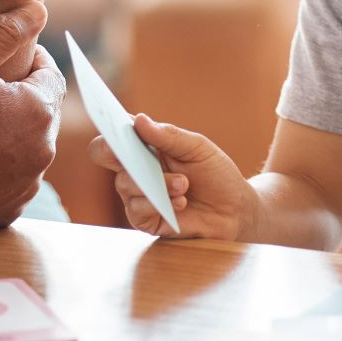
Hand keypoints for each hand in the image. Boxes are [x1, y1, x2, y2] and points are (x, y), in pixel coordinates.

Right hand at [0, 2, 64, 235]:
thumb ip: (4, 32)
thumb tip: (38, 10)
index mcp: (39, 111)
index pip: (50, 75)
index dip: (33, 61)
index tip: (14, 57)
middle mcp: (42, 151)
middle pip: (43, 113)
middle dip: (24, 97)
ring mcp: (25, 185)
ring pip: (28, 150)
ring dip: (14, 135)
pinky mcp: (5, 211)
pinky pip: (11, 183)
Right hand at [88, 114, 255, 239]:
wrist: (235, 209)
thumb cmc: (215, 173)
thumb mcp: (197, 147)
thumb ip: (169, 136)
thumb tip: (138, 120)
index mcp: (145, 146)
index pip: (116, 133)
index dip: (108, 126)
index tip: (110, 123)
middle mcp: (136, 169)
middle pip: (106, 155)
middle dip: (121, 153)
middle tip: (135, 154)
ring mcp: (138, 195)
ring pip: (125, 184)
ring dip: (157, 183)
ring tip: (183, 184)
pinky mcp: (146, 220)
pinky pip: (137, 211)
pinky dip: (158, 204)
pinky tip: (180, 202)